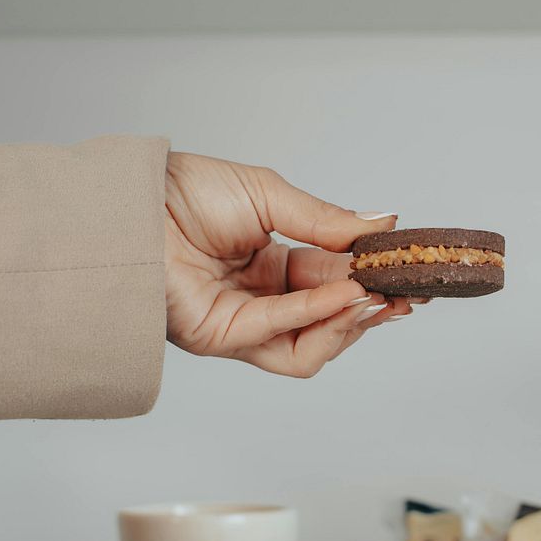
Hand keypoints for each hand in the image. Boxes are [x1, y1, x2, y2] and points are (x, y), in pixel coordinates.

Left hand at [164, 153, 410, 376]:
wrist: (134, 201)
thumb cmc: (185, 193)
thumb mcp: (269, 196)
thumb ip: (326, 221)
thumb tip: (384, 225)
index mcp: (269, 266)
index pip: (331, 285)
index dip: (369, 283)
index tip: (406, 275)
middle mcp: (258, 301)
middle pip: (327, 325)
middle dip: (368, 312)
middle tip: (402, 293)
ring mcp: (239, 325)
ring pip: (309, 347)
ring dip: (347, 324)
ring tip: (373, 296)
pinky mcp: (220, 339)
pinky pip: (280, 336)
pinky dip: (316, 316)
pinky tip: (342, 294)